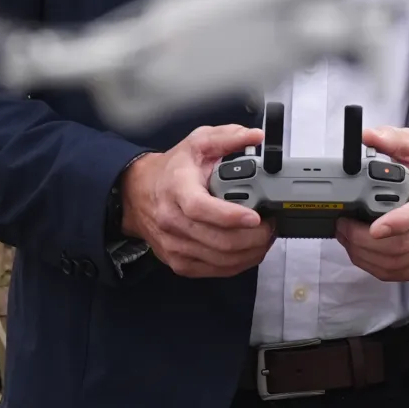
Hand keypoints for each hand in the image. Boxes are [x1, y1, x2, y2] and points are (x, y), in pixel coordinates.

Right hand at [122, 125, 271, 277]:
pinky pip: (215, 271)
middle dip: (253, 238)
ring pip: (221, 260)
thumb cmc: (172, 170)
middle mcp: (172, 221)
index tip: (255, 216)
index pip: (201, 208)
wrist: (138, 194)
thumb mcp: (198, 143)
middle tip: (270, 226)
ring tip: (265, 238)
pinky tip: (249, 251)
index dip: (230, 216)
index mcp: (177, 189)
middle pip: (218, 241)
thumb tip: (255, 136)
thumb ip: (228, 137)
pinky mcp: (179, 262)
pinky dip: (238, 264)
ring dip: (251, 252)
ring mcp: (174, 245)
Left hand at [337, 127, 408, 281]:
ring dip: (365, 255)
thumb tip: (366, 135)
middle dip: (363, 240)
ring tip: (346, 238)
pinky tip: (363, 253)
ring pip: (398, 263)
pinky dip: (376, 267)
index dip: (397, 223)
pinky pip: (401, 274)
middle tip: (342, 226)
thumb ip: (391, 139)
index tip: (374, 227)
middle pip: (402, 244)